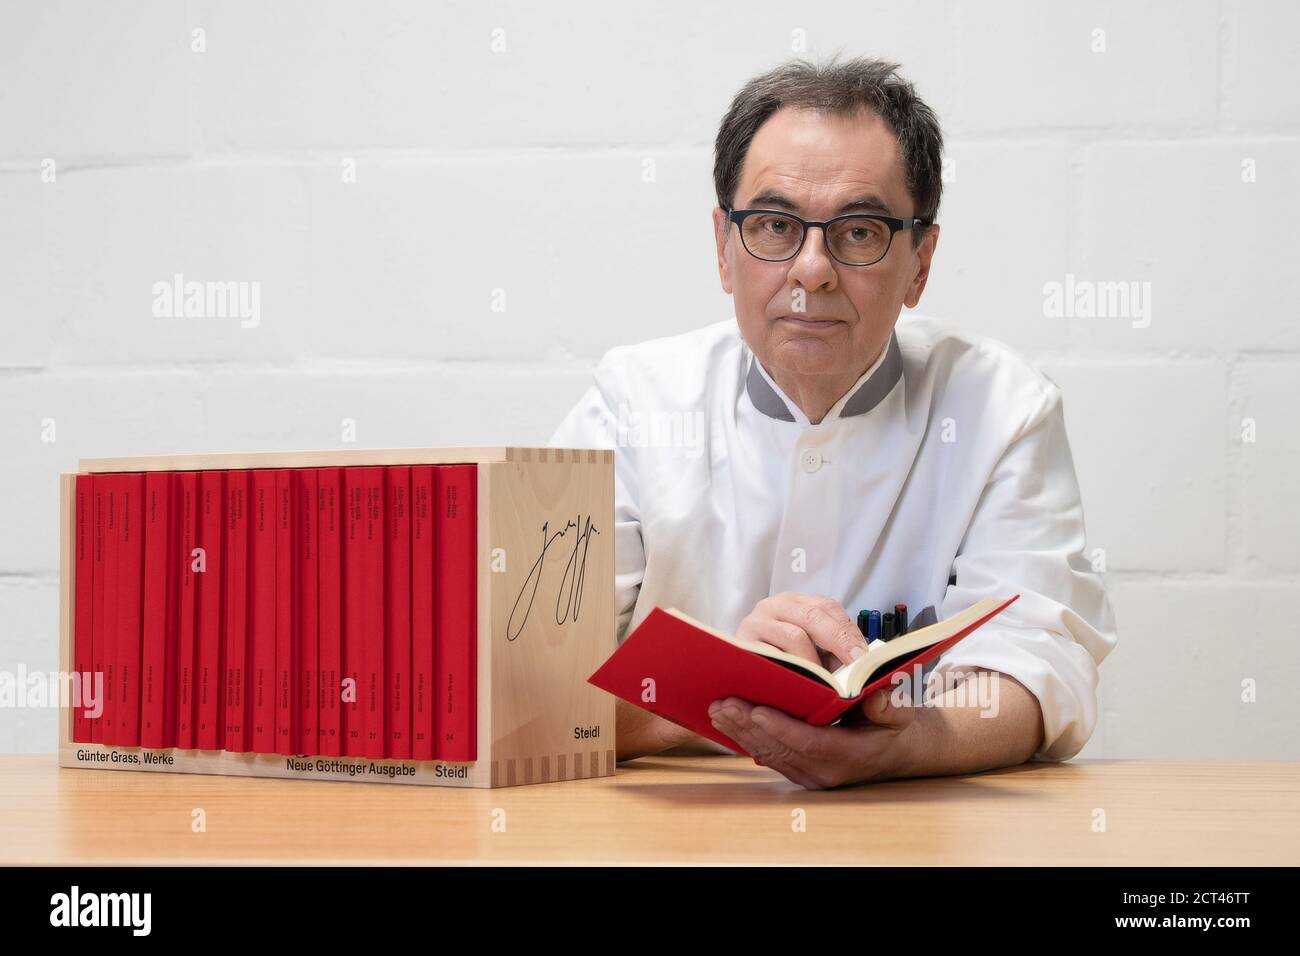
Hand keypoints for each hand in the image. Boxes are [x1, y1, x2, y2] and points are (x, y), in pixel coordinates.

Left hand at [708, 687, 922, 788]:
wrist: (893, 752)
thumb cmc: (892, 727)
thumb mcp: (900, 714)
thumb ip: (889, 706)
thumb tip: (876, 698)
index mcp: (849, 756)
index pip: (810, 744)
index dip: (782, 728)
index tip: (757, 710)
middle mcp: (824, 771)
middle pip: (780, 749)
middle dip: (748, 727)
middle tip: (723, 704)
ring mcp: (808, 774)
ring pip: (768, 753)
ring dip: (740, 732)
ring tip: (717, 709)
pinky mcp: (797, 770)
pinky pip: (767, 755)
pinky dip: (745, 738)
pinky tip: (726, 721)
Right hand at [735, 592, 869, 669]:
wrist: (737, 669)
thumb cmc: (782, 661)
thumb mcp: (812, 650)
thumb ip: (837, 654)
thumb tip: (866, 669)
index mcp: (797, 603)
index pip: (829, 608)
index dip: (849, 631)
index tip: (865, 656)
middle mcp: (775, 605)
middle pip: (813, 616)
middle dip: (838, 641)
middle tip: (854, 665)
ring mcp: (756, 622)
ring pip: (794, 635)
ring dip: (815, 661)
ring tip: (826, 682)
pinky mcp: (742, 643)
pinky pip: (771, 654)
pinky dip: (789, 669)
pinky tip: (800, 684)